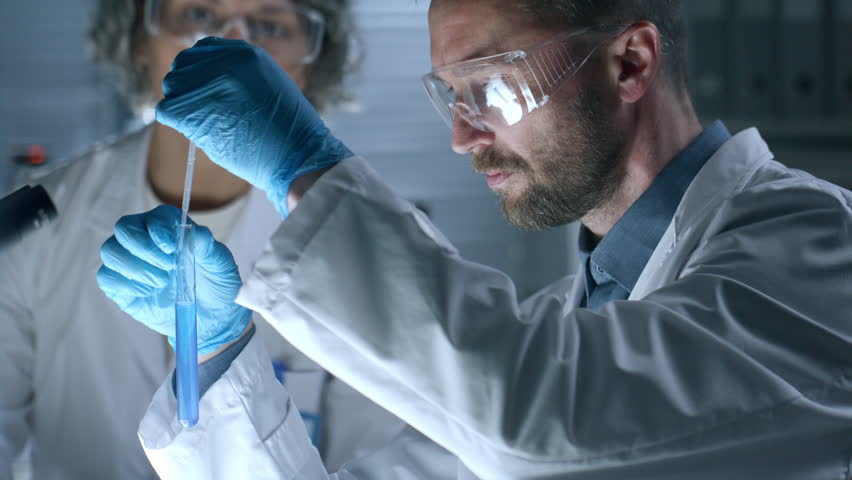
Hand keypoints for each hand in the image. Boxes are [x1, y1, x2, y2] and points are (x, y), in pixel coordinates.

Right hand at [97, 205, 251, 354]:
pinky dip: (125, 284)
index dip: (159, 229)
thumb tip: (197, 233)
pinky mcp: (121, 285)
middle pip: (124, 228)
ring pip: (111, 251)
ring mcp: (131, 262)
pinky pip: (107, 277)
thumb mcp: (220, 265)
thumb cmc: (216, 285)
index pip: (155, 216)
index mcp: (171, 229)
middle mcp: (146, 240)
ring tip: (161, 282)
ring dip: (135, 268)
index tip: (172, 248)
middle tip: (168, 268)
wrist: (211, 318)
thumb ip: (208, 247)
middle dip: (143, 248)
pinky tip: (146, 292)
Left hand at [156, 37, 352, 216]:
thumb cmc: (289, 130)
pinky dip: (176, 122)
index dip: (199, 70)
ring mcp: (207, 85)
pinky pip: (167, 110)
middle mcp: (224, 62)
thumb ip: (244, 75)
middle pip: (183, 66)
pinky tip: (196, 131)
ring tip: (202, 122)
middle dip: (187, 87)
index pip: (204, 50)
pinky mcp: (193, 111)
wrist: (296, 156)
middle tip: (200, 109)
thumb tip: (218, 77)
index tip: (204, 88)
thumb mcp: (272, 86)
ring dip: (182, 105)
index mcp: (246, 54)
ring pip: (173, 88)